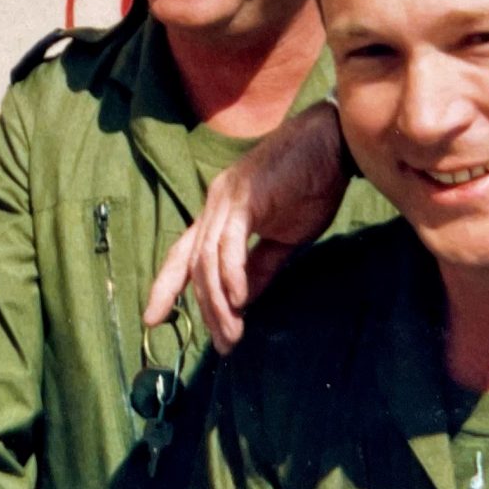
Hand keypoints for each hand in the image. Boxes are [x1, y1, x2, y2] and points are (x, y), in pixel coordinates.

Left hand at [143, 101, 348, 351]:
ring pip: (208, 258)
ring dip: (218, 301)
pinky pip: (230, 241)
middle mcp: (215, 204)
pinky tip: (238, 300)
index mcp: (220, 213)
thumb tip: (242, 301)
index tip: (153, 320)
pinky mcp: (246, 195)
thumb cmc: (312, 184)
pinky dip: (230, 273)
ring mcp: (227, 198)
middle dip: (203, 308)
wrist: (334, 144)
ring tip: (233, 333)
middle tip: (222, 344)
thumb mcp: (285, 237)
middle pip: (193, 263)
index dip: (166, 286)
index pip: (184, 253)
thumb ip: (260, 267)